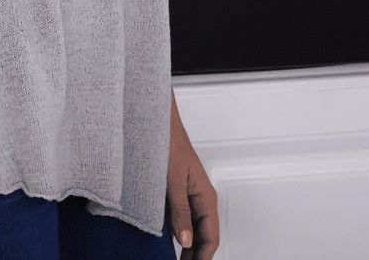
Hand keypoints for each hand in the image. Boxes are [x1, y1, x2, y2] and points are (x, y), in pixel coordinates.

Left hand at [167, 103, 219, 257]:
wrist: (157, 123)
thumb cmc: (169, 143)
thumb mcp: (173, 181)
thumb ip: (180, 211)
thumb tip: (185, 240)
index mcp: (206, 196)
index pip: (211, 237)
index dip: (202, 257)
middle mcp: (199, 198)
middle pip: (203, 236)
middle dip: (196, 255)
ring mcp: (187, 196)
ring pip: (192, 230)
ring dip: (187, 248)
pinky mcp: (175, 193)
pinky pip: (181, 220)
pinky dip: (177, 235)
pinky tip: (166, 243)